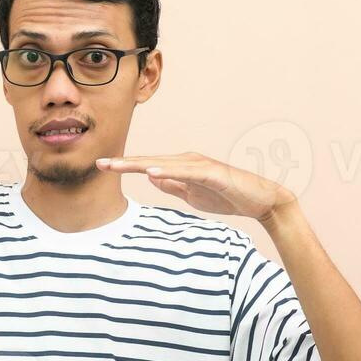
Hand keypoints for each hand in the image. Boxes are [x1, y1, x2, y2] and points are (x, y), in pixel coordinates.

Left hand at [96, 152, 296, 223]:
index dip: (125, 166)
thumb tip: (152, 178)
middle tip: (99, 163)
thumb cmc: (228, 195)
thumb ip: (174, 185)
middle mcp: (188, 160)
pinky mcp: (214, 173)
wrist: (261, 200)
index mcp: (182, 166)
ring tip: (119, 166)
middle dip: (125, 162)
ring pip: (165, 164)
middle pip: (151, 161)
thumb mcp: (193, 193)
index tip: (102, 166)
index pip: (148, 166)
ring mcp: (201, 165)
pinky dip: (169, 171)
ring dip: (141, 164)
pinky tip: (152, 173)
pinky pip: (188, 172)